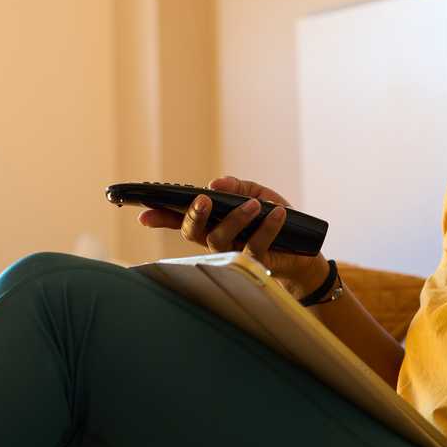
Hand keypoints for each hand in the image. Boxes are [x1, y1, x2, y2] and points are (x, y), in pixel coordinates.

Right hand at [138, 175, 329, 297]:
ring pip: (220, 239)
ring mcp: (233, 253)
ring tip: (255, 204)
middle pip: (192, 232)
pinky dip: (268, 227)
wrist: (303, 247)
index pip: (180, 219)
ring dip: (236, 219)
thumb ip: (236, 186)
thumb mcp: (257, 192)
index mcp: (210, 222)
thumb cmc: (273, 218)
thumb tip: (216, 184)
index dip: (160, 217)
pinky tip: (277, 213)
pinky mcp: (254, 263)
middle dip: (194, 215)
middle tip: (203, 200)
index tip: (142, 214)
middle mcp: (215, 240)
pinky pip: (255, 245)